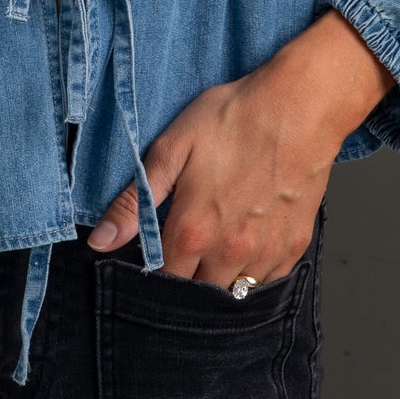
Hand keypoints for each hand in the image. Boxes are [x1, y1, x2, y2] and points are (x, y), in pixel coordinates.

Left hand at [85, 10, 395, 285]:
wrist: (300, 106)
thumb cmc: (234, 118)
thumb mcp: (171, 148)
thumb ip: (134, 201)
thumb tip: (99, 241)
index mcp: (193, 231)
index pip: (164, 280)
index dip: (155, 272)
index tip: (155, 254)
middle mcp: (230, 252)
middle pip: (199, 292)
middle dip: (187, 278)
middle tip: (186, 247)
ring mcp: (266, 253)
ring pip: (235, 292)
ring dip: (221, 279)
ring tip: (217, 245)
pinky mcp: (294, 246)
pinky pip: (268, 280)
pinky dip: (254, 271)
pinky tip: (248, 243)